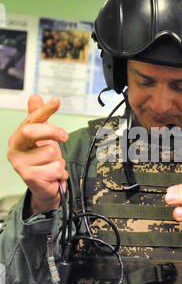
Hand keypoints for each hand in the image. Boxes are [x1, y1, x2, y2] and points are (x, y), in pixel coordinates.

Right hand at [7, 95, 68, 214]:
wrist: (46, 186)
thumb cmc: (43, 160)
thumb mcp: (42, 137)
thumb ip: (38, 117)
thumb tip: (35, 97)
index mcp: (18, 137)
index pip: (31, 119)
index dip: (44, 110)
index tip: (56, 101)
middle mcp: (14, 150)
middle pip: (34, 131)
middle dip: (53, 132)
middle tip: (64, 137)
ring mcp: (20, 164)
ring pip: (50, 152)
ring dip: (58, 160)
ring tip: (52, 165)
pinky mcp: (29, 177)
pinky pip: (55, 167)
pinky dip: (60, 172)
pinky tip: (53, 175)